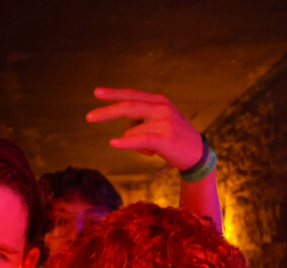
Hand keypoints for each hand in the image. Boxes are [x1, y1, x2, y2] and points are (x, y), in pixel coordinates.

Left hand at [86, 87, 203, 170]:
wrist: (197, 154)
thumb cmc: (175, 139)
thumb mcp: (160, 122)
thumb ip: (143, 118)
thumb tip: (124, 125)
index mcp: (159, 101)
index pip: (132, 95)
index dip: (114, 94)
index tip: (97, 93)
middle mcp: (161, 107)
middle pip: (127, 107)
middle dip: (106, 112)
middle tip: (89, 117)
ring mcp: (163, 122)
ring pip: (132, 130)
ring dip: (135, 144)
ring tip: (152, 150)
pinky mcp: (164, 138)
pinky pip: (139, 138)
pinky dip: (125, 142)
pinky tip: (113, 143)